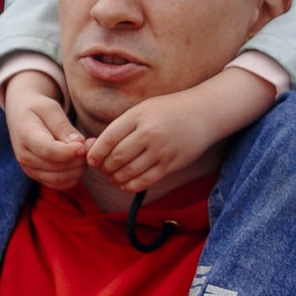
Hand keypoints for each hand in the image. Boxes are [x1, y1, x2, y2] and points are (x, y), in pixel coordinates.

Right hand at [2, 71, 87, 189]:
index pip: (48, 151)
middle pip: (57, 168)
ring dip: (78, 168)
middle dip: (79, 159)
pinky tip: (78, 160)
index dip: (69, 152)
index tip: (84, 145)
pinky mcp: (37, 176)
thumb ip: (63, 126)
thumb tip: (79, 144)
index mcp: (25, 135)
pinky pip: (60, 184)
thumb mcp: (50, 109)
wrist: (21, 115)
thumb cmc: (38, 108)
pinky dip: (74, 176)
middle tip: (91, 144)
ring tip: (86, 151)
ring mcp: (29, 169)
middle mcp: (24, 156)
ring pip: (61, 179)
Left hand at [87, 69, 274, 193]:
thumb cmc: (169, 110)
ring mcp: (161, 150)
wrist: (204, 113)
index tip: (91, 159)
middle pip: (117, 157)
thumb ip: (120, 127)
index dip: (96, 153)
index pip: (108, 138)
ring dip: (115, 178)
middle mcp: (149, 133)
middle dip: (105, 167)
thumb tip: (91, 146)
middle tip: (102, 170)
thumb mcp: (143, 109)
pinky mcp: (172, 164)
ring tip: (112, 177)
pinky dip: (131, 186)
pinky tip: (125, 185)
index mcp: (138, 116)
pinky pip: (146, 181)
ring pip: (129, 171)